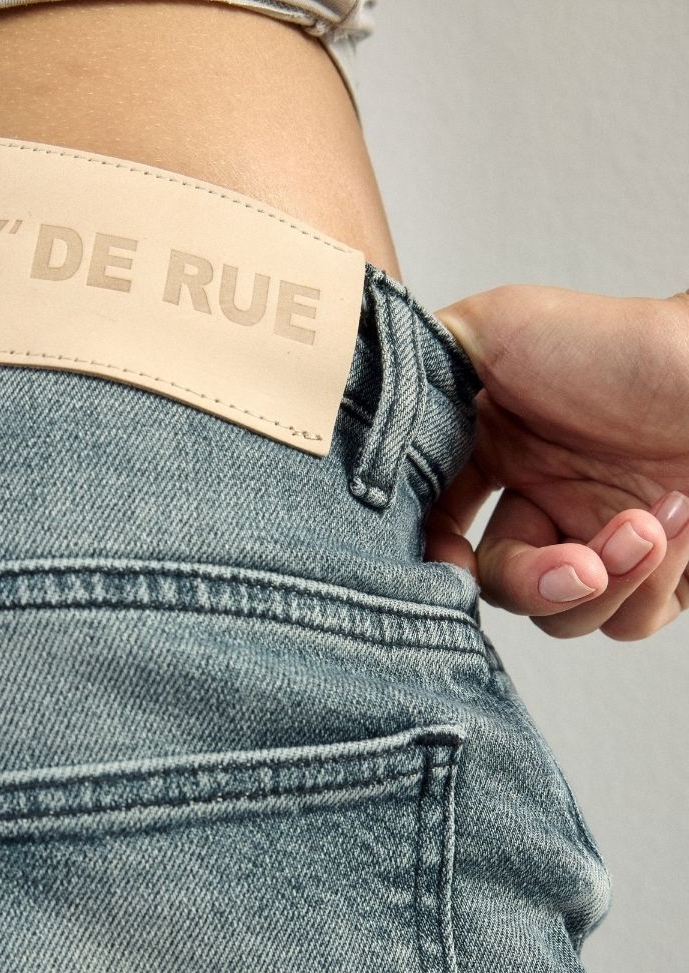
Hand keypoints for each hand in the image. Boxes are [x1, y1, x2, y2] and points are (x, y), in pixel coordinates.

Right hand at [425, 285, 688, 637]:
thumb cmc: (628, 344)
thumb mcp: (496, 329)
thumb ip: (415, 365)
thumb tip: (341, 399)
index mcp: (493, 458)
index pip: (437, 537)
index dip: (435, 565)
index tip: (449, 566)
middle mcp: (544, 503)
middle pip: (502, 592)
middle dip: (538, 586)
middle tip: (580, 564)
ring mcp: (600, 537)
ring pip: (568, 618)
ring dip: (610, 582)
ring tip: (654, 520)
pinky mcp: (661, 569)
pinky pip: (632, 619)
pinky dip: (656, 581)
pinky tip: (681, 520)